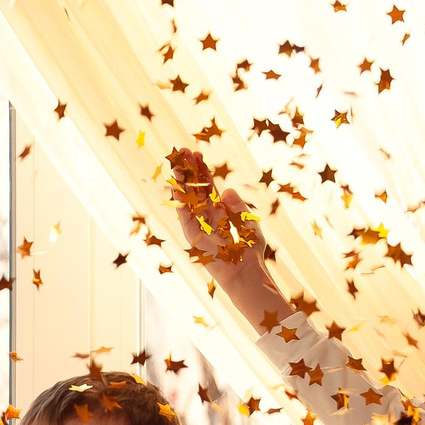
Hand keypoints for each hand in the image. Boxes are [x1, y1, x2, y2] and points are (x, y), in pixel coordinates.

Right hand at [167, 150, 285, 328]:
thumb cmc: (249, 252)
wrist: (244, 273)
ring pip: (187, 197)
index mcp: (220, 211)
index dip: (202, 170)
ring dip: (182, 180)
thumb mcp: (248, 224)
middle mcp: (207, 215)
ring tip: (176, 162)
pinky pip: (184, 214)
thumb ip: (238, 207)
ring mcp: (198, 224)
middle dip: (189, 170)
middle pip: (195, 187)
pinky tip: (175, 185)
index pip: (208, 186)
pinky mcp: (192, 235)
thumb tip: (228, 190)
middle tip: (182, 151)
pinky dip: (179, 201)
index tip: (197, 154)